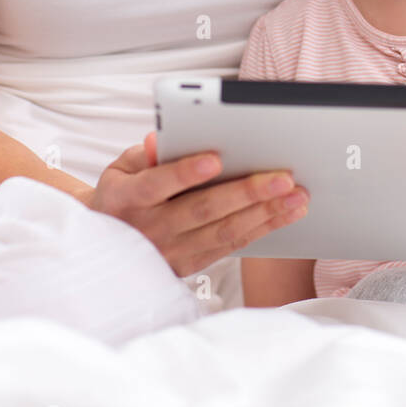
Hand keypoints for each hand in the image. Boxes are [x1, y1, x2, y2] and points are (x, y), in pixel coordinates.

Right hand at [87, 131, 308, 276]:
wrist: (108, 244)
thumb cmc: (123, 193)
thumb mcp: (121, 169)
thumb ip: (143, 155)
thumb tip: (158, 140)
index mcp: (128, 199)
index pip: (157, 185)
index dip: (185, 173)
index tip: (215, 158)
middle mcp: (151, 230)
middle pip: (202, 211)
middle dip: (246, 193)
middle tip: (283, 177)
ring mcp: (173, 252)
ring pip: (224, 233)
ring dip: (265, 213)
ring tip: (297, 195)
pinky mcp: (192, 266)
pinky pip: (231, 246)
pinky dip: (262, 229)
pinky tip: (287, 213)